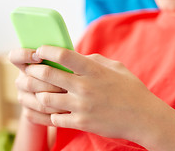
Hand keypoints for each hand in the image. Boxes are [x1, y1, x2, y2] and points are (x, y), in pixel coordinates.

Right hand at [9, 48, 66, 125]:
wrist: (64, 95)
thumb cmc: (66, 72)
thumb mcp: (63, 62)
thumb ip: (62, 57)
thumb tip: (69, 52)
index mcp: (26, 63)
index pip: (15, 56)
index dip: (24, 55)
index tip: (39, 56)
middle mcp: (21, 80)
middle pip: (29, 82)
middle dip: (49, 83)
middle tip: (66, 82)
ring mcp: (23, 98)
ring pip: (38, 100)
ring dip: (56, 98)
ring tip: (72, 96)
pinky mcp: (29, 113)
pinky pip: (40, 115)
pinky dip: (54, 113)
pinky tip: (68, 110)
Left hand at [24, 45, 159, 141]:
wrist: (143, 117)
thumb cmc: (131, 89)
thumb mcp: (116, 67)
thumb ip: (94, 60)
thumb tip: (75, 56)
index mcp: (94, 70)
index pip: (62, 55)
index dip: (46, 50)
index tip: (39, 50)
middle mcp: (85, 87)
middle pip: (47, 75)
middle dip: (33, 70)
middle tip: (31, 69)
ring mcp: (82, 107)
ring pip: (45, 99)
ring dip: (39, 93)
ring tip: (39, 90)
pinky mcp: (81, 123)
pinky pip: (55, 118)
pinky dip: (52, 113)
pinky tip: (55, 109)